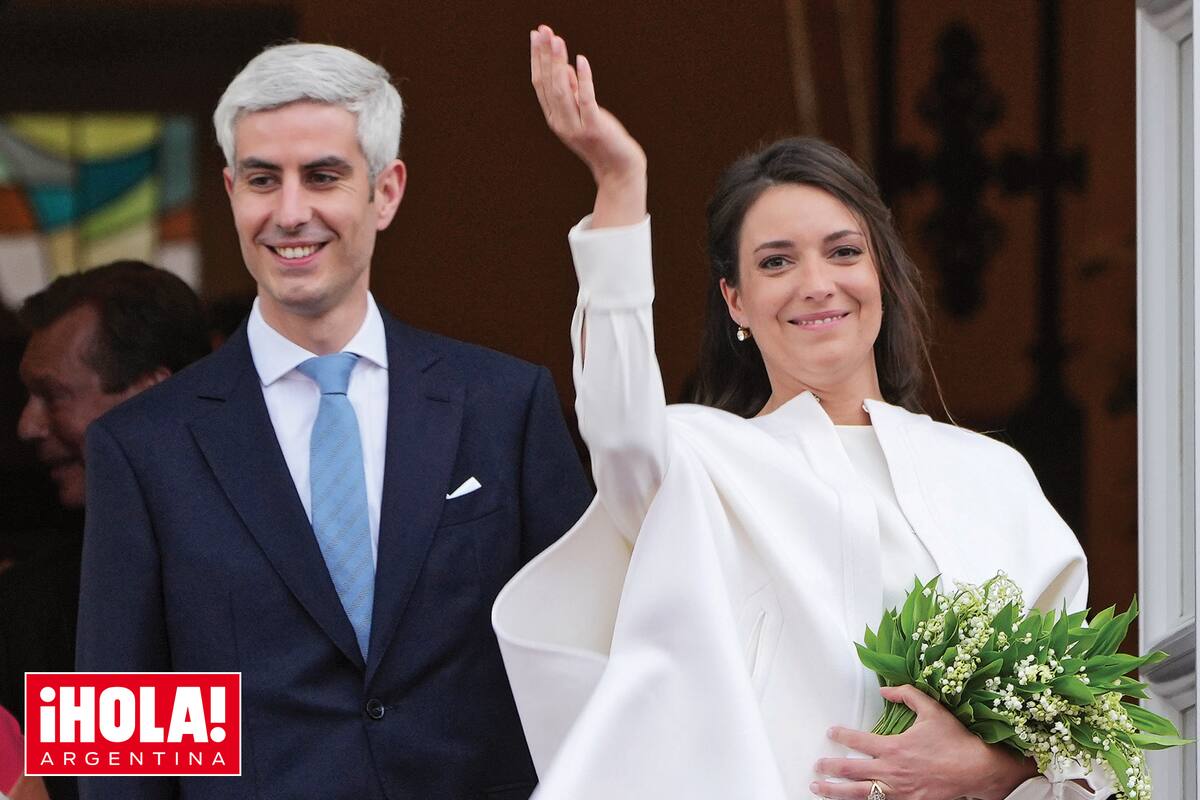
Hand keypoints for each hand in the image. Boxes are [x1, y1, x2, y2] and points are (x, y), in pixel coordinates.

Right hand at [529, 25, 646, 226]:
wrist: (618, 169)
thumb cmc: (602, 139)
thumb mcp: (583, 113)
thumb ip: (573, 92)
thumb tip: (566, 67)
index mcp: (554, 117)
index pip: (540, 84)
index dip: (537, 58)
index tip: (536, 34)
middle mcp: (560, 123)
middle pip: (547, 84)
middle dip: (544, 55)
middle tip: (543, 30)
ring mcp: (575, 127)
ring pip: (561, 90)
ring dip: (558, 63)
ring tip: (558, 40)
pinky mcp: (594, 128)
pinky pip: (586, 100)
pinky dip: (583, 79)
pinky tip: (581, 60)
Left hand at [811, 685, 1036, 799]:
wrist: (978, 769)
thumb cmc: (955, 740)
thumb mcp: (931, 709)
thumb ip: (906, 694)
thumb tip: (884, 689)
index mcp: (894, 747)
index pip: (857, 740)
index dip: (841, 735)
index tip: (831, 732)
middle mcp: (892, 771)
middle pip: (851, 770)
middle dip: (829, 768)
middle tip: (816, 766)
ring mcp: (899, 791)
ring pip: (860, 793)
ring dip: (836, 791)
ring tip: (819, 788)